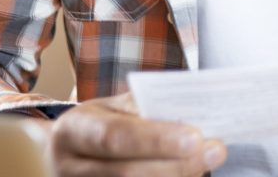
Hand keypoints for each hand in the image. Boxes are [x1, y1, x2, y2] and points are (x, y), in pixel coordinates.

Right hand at [34, 91, 226, 175]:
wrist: (62, 155)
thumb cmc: (97, 126)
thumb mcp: (109, 108)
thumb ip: (142, 107)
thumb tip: (189, 109)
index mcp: (73, 131)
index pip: (114, 136)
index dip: (155, 139)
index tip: (195, 137)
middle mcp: (69, 168)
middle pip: (127, 173)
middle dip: (177, 164)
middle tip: (215, 150)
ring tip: (206, 164)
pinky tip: (189, 176)